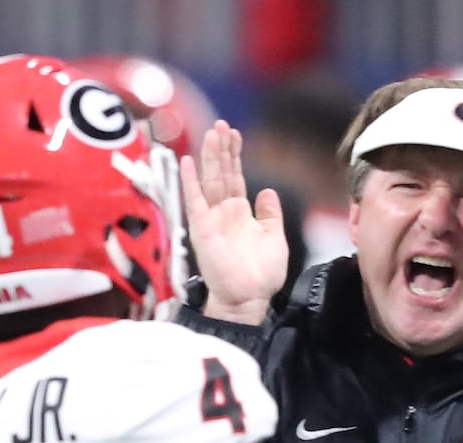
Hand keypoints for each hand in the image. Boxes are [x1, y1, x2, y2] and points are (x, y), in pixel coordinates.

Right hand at [180, 121, 289, 324]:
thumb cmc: (261, 275)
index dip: (234, 155)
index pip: (235, 176)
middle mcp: (223, 212)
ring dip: (209, 157)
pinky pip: (194, 201)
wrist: (248, 298)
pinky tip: (187, 161)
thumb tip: (267, 191)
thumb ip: (270, 214)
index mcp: (240, 213)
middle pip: (220, 173)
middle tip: (221, 124)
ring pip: (209, 180)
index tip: (235, 133)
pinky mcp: (202, 229)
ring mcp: (211, 219)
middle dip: (221, 148)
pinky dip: (190, 181)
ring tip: (211, 132)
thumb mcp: (275, 238)